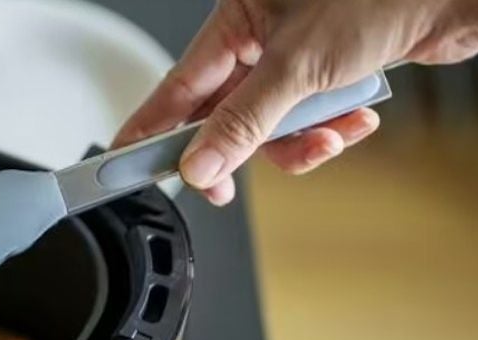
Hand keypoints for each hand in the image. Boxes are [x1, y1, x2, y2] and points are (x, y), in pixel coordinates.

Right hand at [113, 0, 477, 204]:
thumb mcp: (298, 68)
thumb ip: (242, 123)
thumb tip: (199, 164)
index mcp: (237, 16)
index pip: (177, 86)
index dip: (149, 129)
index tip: (123, 164)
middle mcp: (261, 35)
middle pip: (224, 113)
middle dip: (241, 147)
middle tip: (225, 185)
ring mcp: (294, 55)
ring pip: (269, 125)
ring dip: (297, 142)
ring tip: (326, 136)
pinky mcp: (327, 74)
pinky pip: (305, 121)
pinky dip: (328, 130)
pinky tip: (353, 120)